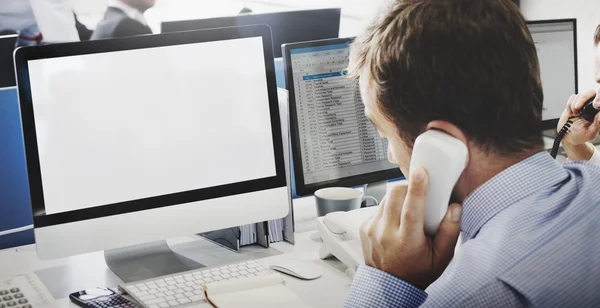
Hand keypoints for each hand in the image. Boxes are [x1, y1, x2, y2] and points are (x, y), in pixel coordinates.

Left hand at [359, 167, 461, 289]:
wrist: (390, 286)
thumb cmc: (416, 272)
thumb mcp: (441, 258)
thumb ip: (450, 232)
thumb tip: (454, 208)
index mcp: (407, 241)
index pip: (411, 209)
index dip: (417, 188)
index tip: (421, 172)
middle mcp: (386, 234)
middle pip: (395, 195)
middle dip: (408, 187)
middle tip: (417, 193)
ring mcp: (372, 229)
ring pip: (386, 198)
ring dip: (398, 198)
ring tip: (407, 212)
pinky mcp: (365, 227)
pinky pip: (378, 207)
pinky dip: (389, 208)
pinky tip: (396, 221)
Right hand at [557, 90, 599, 145]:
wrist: (566, 137)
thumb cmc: (580, 136)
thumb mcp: (590, 133)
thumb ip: (597, 124)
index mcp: (597, 113)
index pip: (599, 101)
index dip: (597, 100)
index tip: (594, 106)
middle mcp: (591, 107)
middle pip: (591, 92)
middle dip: (583, 98)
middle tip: (577, 108)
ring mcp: (582, 105)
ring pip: (580, 95)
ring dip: (575, 103)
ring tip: (574, 113)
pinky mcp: (573, 104)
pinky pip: (572, 98)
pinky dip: (569, 104)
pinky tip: (570, 112)